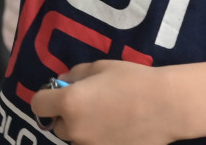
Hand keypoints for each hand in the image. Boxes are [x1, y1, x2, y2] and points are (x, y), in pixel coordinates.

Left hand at [30, 61, 171, 144]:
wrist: (166, 106)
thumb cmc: (132, 80)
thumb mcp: (99, 67)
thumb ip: (74, 75)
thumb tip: (62, 83)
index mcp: (69, 103)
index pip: (38, 104)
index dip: (46, 97)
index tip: (58, 93)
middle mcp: (74, 130)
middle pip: (59, 125)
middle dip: (68, 115)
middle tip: (91, 104)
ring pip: (77, 138)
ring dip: (84, 129)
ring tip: (108, 117)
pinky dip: (100, 138)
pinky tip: (118, 128)